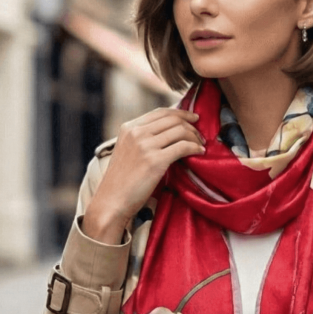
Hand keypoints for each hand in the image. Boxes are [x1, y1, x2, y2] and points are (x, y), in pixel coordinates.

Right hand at [82, 107, 204, 243]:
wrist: (111, 201)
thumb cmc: (121, 181)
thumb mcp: (127, 151)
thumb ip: (142, 139)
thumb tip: (168, 133)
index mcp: (129, 128)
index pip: (160, 112)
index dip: (181, 113)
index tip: (193, 118)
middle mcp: (136, 132)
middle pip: (173, 119)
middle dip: (191, 125)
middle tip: (200, 135)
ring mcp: (145, 146)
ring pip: (180, 131)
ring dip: (195, 137)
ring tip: (201, 145)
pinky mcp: (155, 161)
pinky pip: (183, 147)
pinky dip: (194, 148)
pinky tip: (199, 153)